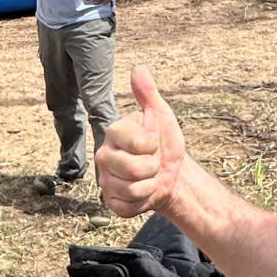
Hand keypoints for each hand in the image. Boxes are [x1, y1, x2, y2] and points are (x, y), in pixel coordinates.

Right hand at [97, 66, 186, 217]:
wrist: (172, 175)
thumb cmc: (165, 143)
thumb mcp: (162, 116)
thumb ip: (149, 95)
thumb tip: (139, 69)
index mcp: (114, 133)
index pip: (138, 143)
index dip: (153, 145)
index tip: (153, 143)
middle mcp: (103, 156)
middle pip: (132, 169)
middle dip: (153, 168)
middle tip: (152, 163)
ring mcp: (105, 180)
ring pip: (131, 190)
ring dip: (150, 186)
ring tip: (148, 177)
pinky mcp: (111, 202)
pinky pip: (127, 207)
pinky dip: (143, 202)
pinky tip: (144, 192)